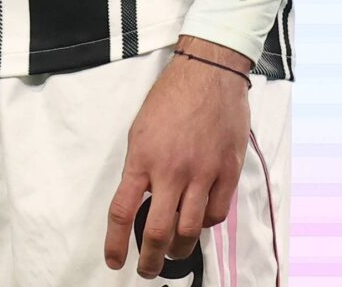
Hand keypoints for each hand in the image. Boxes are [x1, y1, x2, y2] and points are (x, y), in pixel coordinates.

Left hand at [104, 37, 250, 277]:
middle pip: (158, 231)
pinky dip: (205, 224)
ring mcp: (203, 172)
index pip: (122, 212)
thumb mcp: (140, 131)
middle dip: (151, 260)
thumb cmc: (171, 98)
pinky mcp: (227, 171)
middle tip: (148, 270)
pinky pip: (216, 212)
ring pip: (190, 229)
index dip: (116, 244)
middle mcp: (172, 171)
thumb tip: (139, 200)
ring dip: (179, 249)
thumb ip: (140, 168)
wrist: (209, 74)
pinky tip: (199, 222)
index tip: (114, 261)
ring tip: (174, 253)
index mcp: (143, 159)